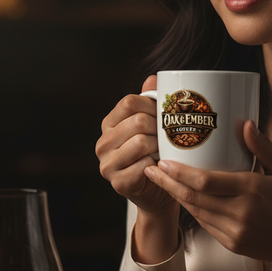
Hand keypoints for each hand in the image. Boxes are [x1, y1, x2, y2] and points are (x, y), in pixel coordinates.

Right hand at [95, 75, 179, 260]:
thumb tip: (153, 78)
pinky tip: (159, 168)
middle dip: (159, 128)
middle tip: (168, 138)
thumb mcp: (155, 126)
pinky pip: (143, 166)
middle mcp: (102, 143)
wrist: (160, 192)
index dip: (152, 106)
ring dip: (159, 147)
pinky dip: (157, 166)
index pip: (129, 102)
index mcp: (109, 124)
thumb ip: (151, 102)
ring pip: (140, 142)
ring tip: (164, 152)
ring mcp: (106, 164)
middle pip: (136, 121)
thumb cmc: (159, 155)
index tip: (165, 116)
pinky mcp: (117, 183)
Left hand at [145, 121, 271, 270]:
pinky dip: (192, 209)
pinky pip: (204, 224)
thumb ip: (263, 147)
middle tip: (152, 168)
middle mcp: (240, 212)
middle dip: (168, 183)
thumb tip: (245, 123)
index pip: (205, 181)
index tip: (164, 160)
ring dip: (176, 195)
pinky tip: (183, 196)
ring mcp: (234, 231)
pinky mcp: (231, 243)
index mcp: (252, 190)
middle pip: (193, 197)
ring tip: (161, 180)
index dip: (179, 172)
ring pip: (195, 211)